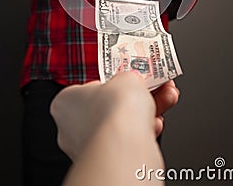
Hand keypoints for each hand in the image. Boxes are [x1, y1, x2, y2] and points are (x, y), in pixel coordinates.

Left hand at [50, 72, 179, 160]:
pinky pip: (130, 139)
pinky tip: (157, 120)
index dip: (114, 79)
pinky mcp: (109, 160)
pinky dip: (146, 129)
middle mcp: (72, 127)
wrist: (124, 147)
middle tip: (154, 83)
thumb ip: (128, 77)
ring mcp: (90, 146)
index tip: (131, 73)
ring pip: (123, 123)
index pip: (91, 86)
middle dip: (137, 93)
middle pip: (110, 104)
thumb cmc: (112, 111)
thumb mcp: (125, 77)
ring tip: (167, 95)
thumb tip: (133, 81)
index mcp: (65, 102)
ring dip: (148, 108)